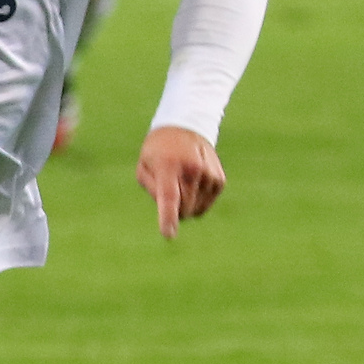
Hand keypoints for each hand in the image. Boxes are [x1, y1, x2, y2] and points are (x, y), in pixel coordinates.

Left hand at [136, 124, 224, 238]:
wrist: (186, 128)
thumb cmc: (158, 151)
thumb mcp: (144, 166)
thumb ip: (152, 189)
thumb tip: (170, 211)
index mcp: (168, 166)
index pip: (169, 197)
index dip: (168, 217)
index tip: (168, 234)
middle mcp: (192, 170)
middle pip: (183, 210)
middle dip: (174, 211)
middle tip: (168, 192)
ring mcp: (208, 175)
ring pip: (195, 211)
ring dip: (186, 205)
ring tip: (181, 182)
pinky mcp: (220, 181)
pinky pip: (205, 206)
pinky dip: (197, 201)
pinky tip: (193, 184)